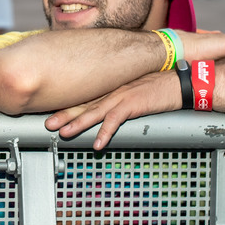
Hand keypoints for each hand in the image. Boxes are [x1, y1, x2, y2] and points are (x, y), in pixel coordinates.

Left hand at [45, 72, 180, 149]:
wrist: (177, 81)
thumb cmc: (158, 87)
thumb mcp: (133, 91)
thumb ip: (119, 99)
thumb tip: (109, 112)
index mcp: (110, 88)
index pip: (84, 98)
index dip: (67, 106)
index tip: (52, 112)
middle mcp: (112, 91)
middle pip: (83, 104)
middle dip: (64, 114)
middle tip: (47, 124)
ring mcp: (121, 96)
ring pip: (94, 111)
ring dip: (78, 123)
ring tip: (64, 133)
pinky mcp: (132, 104)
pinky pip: (115, 120)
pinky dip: (105, 133)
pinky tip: (97, 144)